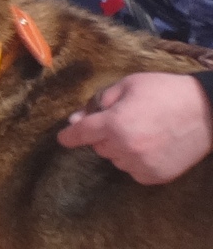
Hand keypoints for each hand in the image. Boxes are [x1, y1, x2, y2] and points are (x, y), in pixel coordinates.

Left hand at [60, 74, 212, 183]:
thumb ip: (98, 102)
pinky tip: (152, 146)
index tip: (63, 139)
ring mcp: (142, 165)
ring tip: (144, 131)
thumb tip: (76, 119)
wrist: (207, 111)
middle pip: (98, 146)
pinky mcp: (157, 177)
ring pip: (115, 159)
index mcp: (115, 124)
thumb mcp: (127, 85)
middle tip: (125, 119)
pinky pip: (133, 171)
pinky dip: (136, 161)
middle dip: (104, 134)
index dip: (69, 135)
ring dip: (120, 148)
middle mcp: (125, 148)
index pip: (81, 134)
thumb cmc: (164, 92)